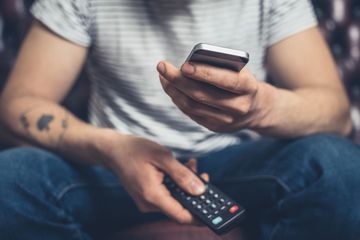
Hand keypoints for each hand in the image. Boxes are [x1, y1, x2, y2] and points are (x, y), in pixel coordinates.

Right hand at [107, 134, 207, 224]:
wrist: (113, 151)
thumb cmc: (135, 150)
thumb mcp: (162, 157)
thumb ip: (182, 174)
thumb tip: (200, 190)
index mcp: (152, 195)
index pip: (181, 215)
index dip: (199, 216)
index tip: (214, 211)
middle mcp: (149, 203)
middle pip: (179, 206)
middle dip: (194, 192)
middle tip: (202, 175)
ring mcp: (147, 201)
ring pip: (174, 199)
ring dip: (185, 185)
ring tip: (190, 165)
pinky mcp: (147, 197)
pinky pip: (167, 195)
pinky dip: (176, 184)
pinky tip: (180, 169)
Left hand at [157, 61, 273, 131]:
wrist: (256, 109)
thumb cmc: (242, 82)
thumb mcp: (239, 71)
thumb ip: (220, 67)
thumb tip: (187, 65)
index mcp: (248, 87)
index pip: (225, 80)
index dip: (204, 73)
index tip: (184, 65)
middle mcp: (238, 106)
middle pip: (202, 95)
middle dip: (178, 80)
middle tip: (162, 66)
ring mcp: (226, 120)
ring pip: (193, 106)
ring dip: (174, 90)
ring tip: (163, 76)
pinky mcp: (215, 127)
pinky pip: (191, 113)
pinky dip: (178, 99)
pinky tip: (170, 87)